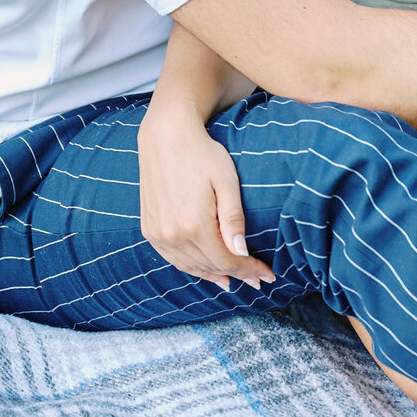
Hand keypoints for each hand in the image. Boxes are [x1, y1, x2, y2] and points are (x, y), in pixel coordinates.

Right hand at [138, 104, 273, 289]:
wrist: (166, 136)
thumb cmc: (202, 154)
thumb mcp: (227, 181)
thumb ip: (233, 219)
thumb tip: (242, 253)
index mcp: (194, 224)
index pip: (228, 260)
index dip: (249, 270)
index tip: (268, 275)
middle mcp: (172, 234)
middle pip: (211, 266)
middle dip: (237, 274)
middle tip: (257, 279)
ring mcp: (157, 233)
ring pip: (191, 267)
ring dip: (215, 275)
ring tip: (235, 280)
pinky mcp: (149, 228)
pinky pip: (173, 259)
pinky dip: (192, 267)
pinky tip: (206, 270)